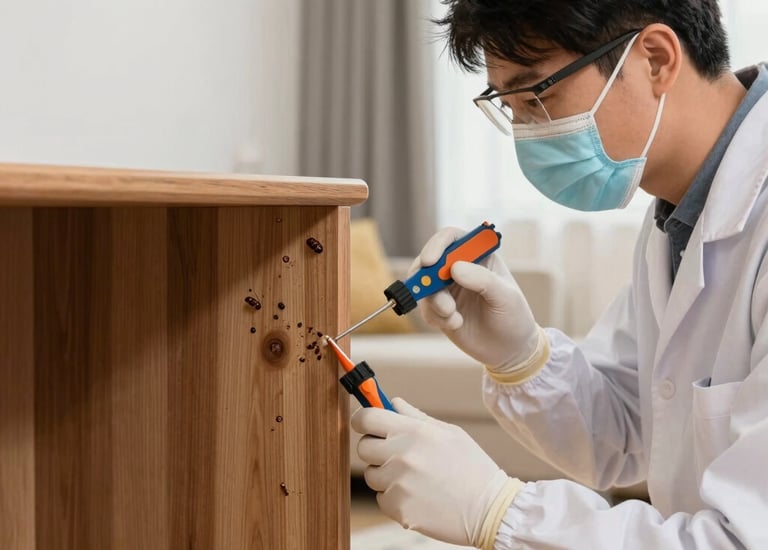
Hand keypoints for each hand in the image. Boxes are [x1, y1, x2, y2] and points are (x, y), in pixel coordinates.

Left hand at [351, 398, 521, 547]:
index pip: (367, 417)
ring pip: (371, 475)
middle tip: (395, 454)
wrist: (489, 508)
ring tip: (414, 478)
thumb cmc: (472, 467)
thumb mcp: (449, 433)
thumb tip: (392, 402)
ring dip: (385, 475)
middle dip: (375, 449)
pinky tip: (417, 496)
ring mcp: (398, 483)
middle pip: (363, 446)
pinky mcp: (398, 508)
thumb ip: (416, 417)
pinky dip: (394, 498)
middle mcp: (402, 455)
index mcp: (414, 431)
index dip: (362, 419)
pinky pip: (381, 498)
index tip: (364, 422)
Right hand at [410, 227, 540, 371]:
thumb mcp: (506, 297)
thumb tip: (455, 267)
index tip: (431, 261)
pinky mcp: (438, 309)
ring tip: (453, 317)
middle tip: (434, 295)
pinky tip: (456, 323)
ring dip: (435, 302)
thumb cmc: (514, 317)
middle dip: (426, 277)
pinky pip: (425, 308)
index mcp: (478, 256)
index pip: (452, 238)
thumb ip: (483, 280)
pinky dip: (436, 317)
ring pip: (423, 286)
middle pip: (429, 260)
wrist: (509, 351)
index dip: (438, 244)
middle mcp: (458, 268)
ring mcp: (446, 289)